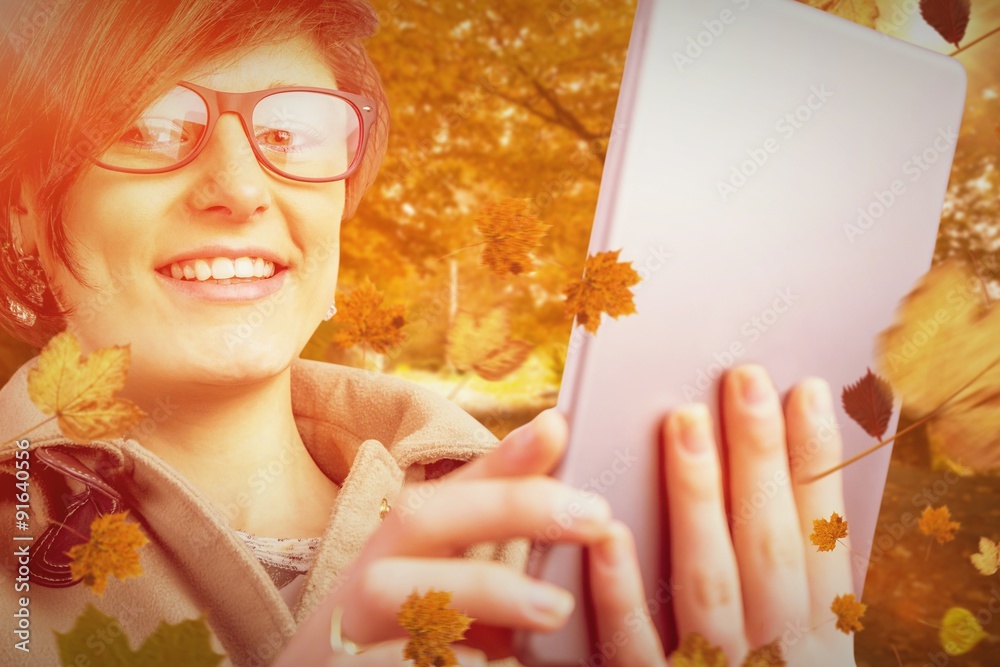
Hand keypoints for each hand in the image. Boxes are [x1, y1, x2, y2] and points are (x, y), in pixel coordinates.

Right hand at [272, 409, 614, 666]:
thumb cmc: (396, 649)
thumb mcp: (447, 605)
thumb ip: (495, 572)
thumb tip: (575, 534)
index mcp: (398, 553)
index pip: (451, 491)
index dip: (504, 459)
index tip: (558, 428)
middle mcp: (367, 577)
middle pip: (418, 516)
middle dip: (507, 507)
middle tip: (594, 516)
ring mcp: (344, 627)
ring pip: (389, 588)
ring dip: (478, 589)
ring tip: (557, 609)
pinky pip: (372, 662)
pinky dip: (430, 660)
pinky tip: (486, 666)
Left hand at [587, 364, 854, 665]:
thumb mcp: (800, 649)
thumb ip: (793, 587)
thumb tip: (787, 488)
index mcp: (820, 642)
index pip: (824, 540)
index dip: (816, 465)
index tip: (804, 392)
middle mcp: (778, 658)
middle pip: (771, 547)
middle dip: (760, 460)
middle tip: (741, 380)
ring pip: (710, 583)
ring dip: (698, 500)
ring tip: (683, 423)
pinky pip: (633, 650)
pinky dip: (622, 593)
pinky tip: (606, 533)